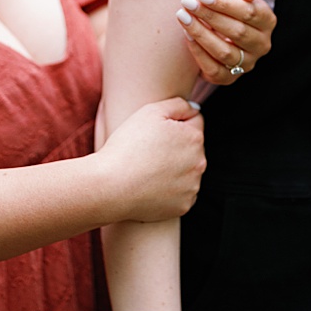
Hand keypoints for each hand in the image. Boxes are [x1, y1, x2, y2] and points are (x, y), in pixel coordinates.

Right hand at [96, 97, 204, 222]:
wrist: (110, 186)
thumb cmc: (127, 146)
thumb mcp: (150, 111)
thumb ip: (178, 105)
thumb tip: (195, 109)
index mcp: (195, 138)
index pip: (194, 123)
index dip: (174, 124)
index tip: (156, 134)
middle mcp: (200, 163)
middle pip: (192, 149)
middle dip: (176, 148)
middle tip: (148, 153)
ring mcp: (193, 186)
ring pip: (187, 172)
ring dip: (174, 170)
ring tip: (147, 171)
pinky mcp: (184, 206)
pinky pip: (180, 194)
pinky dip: (168, 191)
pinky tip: (150, 187)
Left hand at [175, 0, 275, 85]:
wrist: (216, 25)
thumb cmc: (226, 2)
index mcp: (267, 21)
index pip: (249, 13)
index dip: (225, 4)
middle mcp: (262, 45)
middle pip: (237, 32)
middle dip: (209, 16)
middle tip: (187, 2)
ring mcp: (247, 64)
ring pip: (224, 52)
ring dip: (201, 33)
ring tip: (183, 16)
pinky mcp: (229, 78)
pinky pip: (213, 69)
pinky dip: (198, 52)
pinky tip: (186, 35)